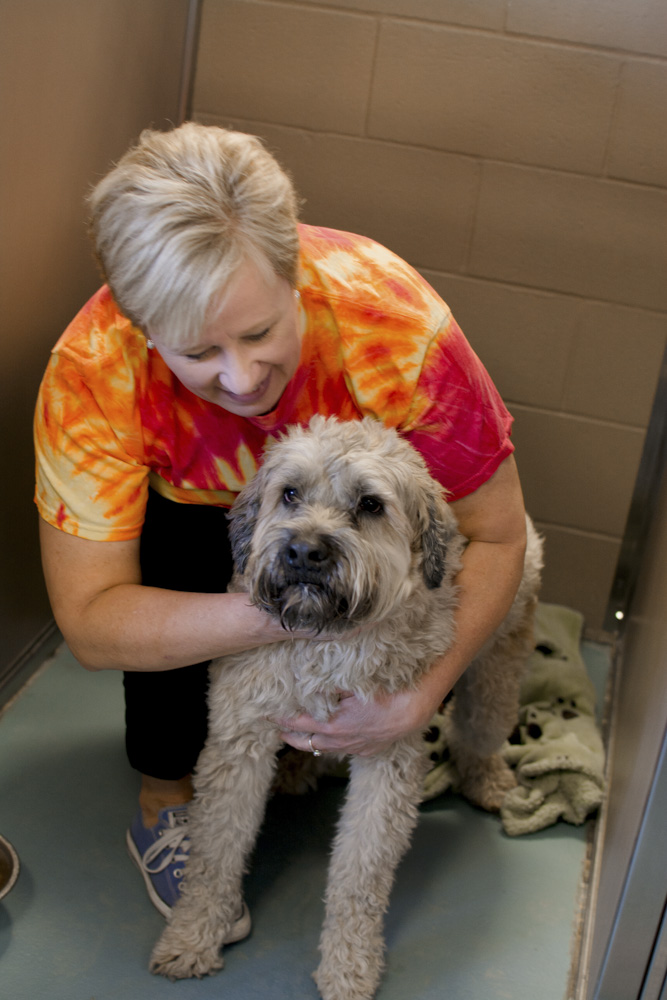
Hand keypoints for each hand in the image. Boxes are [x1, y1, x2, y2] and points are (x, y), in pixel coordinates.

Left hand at [272, 683, 442, 757]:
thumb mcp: (354, 682)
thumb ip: (328, 683)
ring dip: (307, 741)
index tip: (266, 710)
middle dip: (289, 733)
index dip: (281, 716)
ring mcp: (354, 747)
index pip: (297, 722)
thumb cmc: (385, 690)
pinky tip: (328, 738)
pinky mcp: (367, 750)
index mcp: (333, 724)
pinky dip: (329, 744)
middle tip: (275, 726)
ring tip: (294, 735)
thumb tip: (306, 679)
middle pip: (306, 741)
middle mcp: (340, 740)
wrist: (416, 709)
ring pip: (322, 749)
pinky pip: (342, 750)